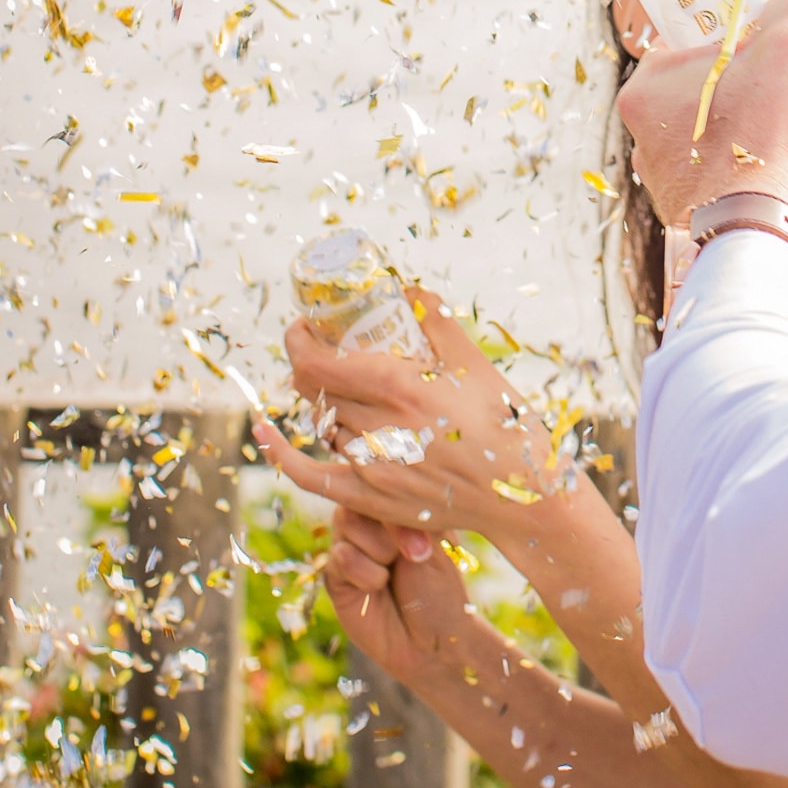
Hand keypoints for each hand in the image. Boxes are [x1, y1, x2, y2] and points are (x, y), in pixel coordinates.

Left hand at [264, 293, 565, 546]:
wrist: (525, 496)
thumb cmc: (505, 425)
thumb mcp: (472, 361)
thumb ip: (435, 318)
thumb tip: (404, 287)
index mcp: (399, 387)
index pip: (316, 360)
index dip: (299, 339)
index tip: (307, 324)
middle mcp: (379, 429)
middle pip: (313, 389)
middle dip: (311, 363)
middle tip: (325, 349)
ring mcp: (372, 469)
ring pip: (322, 423)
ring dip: (325, 403)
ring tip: (347, 390)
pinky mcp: (372, 500)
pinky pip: (310, 476)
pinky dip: (279, 452)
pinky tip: (262, 430)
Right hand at [320, 505, 483, 685]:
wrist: (434, 642)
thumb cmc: (441, 590)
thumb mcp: (433, 544)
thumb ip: (404, 515)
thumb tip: (381, 496)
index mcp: (391, 507)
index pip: (379, 480)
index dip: (395, 497)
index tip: (423, 528)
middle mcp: (365, 521)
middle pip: (357, 497)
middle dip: (391, 527)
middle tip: (416, 554)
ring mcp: (347, 545)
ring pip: (347, 522)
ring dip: (380, 551)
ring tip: (395, 572)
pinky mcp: (333, 573)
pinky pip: (342, 556)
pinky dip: (367, 574)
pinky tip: (379, 588)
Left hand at [615, 0, 787, 231]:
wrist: (767, 241)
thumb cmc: (770, 141)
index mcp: (647, 85)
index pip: (711, 41)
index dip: (766, 37)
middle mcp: (648, 135)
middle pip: (731, 85)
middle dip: (783, 80)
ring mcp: (673, 180)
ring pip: (741, 130)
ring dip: (786, 122)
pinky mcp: (702, 216)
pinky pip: (747, 175)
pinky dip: (779, 167)